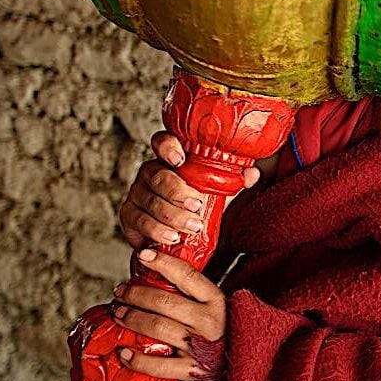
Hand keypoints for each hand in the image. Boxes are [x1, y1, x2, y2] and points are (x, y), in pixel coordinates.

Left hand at [113, 249, 225, 380]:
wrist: (243, 364)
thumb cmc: (221, 331)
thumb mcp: (215, 307)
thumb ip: (193, 293)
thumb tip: (157, 272)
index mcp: (216, 301)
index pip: (187, 275)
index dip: (162, 262)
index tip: (143, 255)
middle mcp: (209, 321)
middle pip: (164, 301)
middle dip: (136, 294)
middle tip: (120, 292)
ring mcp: (199, 346)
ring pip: (158, 327)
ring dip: (132, 318)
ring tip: (118, 313)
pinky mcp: (191, 371)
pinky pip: (158, 366)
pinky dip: (137, 359)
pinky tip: (123, 353)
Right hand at [119, 131, 260, 248]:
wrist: (179, 232)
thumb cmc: (198, 203)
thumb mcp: (218, 191)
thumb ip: (234, 181)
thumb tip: (252, 174)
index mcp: (170, 159)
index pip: (162, 142)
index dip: (167, 146)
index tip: (179, 159)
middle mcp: (149, 172)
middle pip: (158, 177)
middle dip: (178, 193)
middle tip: (197, 206)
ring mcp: (136, 194)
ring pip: (149, 202)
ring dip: (171, 216)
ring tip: (190, 227)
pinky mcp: (128, 216)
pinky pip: (137, 222)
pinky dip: (155, 231)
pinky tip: (170, 237)